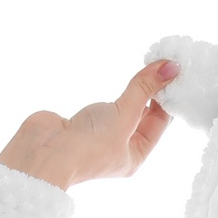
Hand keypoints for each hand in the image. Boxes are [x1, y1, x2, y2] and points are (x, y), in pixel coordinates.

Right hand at [0, 58, 178, 188]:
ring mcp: (100, 134)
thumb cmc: (87, 146)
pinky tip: (127, 79)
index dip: (169, 96)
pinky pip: (107, 104)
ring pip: (126, 107)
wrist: (42, 153)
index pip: (160, 122)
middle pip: (144, 114)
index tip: (175, 69)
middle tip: (165, 62)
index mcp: (135, 155)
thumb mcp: (124, 115)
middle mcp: (120, 147)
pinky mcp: (83, 122)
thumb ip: (145, 88)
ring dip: (137, 89)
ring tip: (150, 65)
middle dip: (155, 90)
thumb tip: (171, 67)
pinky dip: (117, 91)